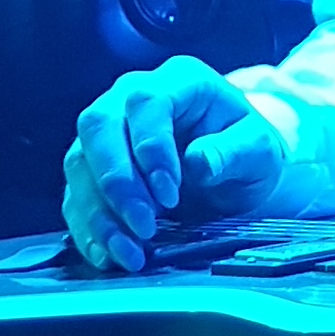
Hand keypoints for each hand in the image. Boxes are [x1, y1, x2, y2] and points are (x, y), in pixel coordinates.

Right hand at [63, 58, 284, 272]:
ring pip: (79, 163)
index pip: (146, 102)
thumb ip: (236, 152)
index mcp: (178, 80)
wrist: (234, 173)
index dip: (150, 147)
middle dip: (117, 183)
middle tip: (144, 227)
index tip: (169, 195)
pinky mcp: (91, 172)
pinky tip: (107, 255)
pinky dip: (88, 228)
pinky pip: (74, 196)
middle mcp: (130, 98)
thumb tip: (199, 164)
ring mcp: (106, 134)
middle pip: (99, 126)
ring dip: (99, 212)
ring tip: (130, 252)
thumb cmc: (246, 153)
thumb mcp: (260, 150)